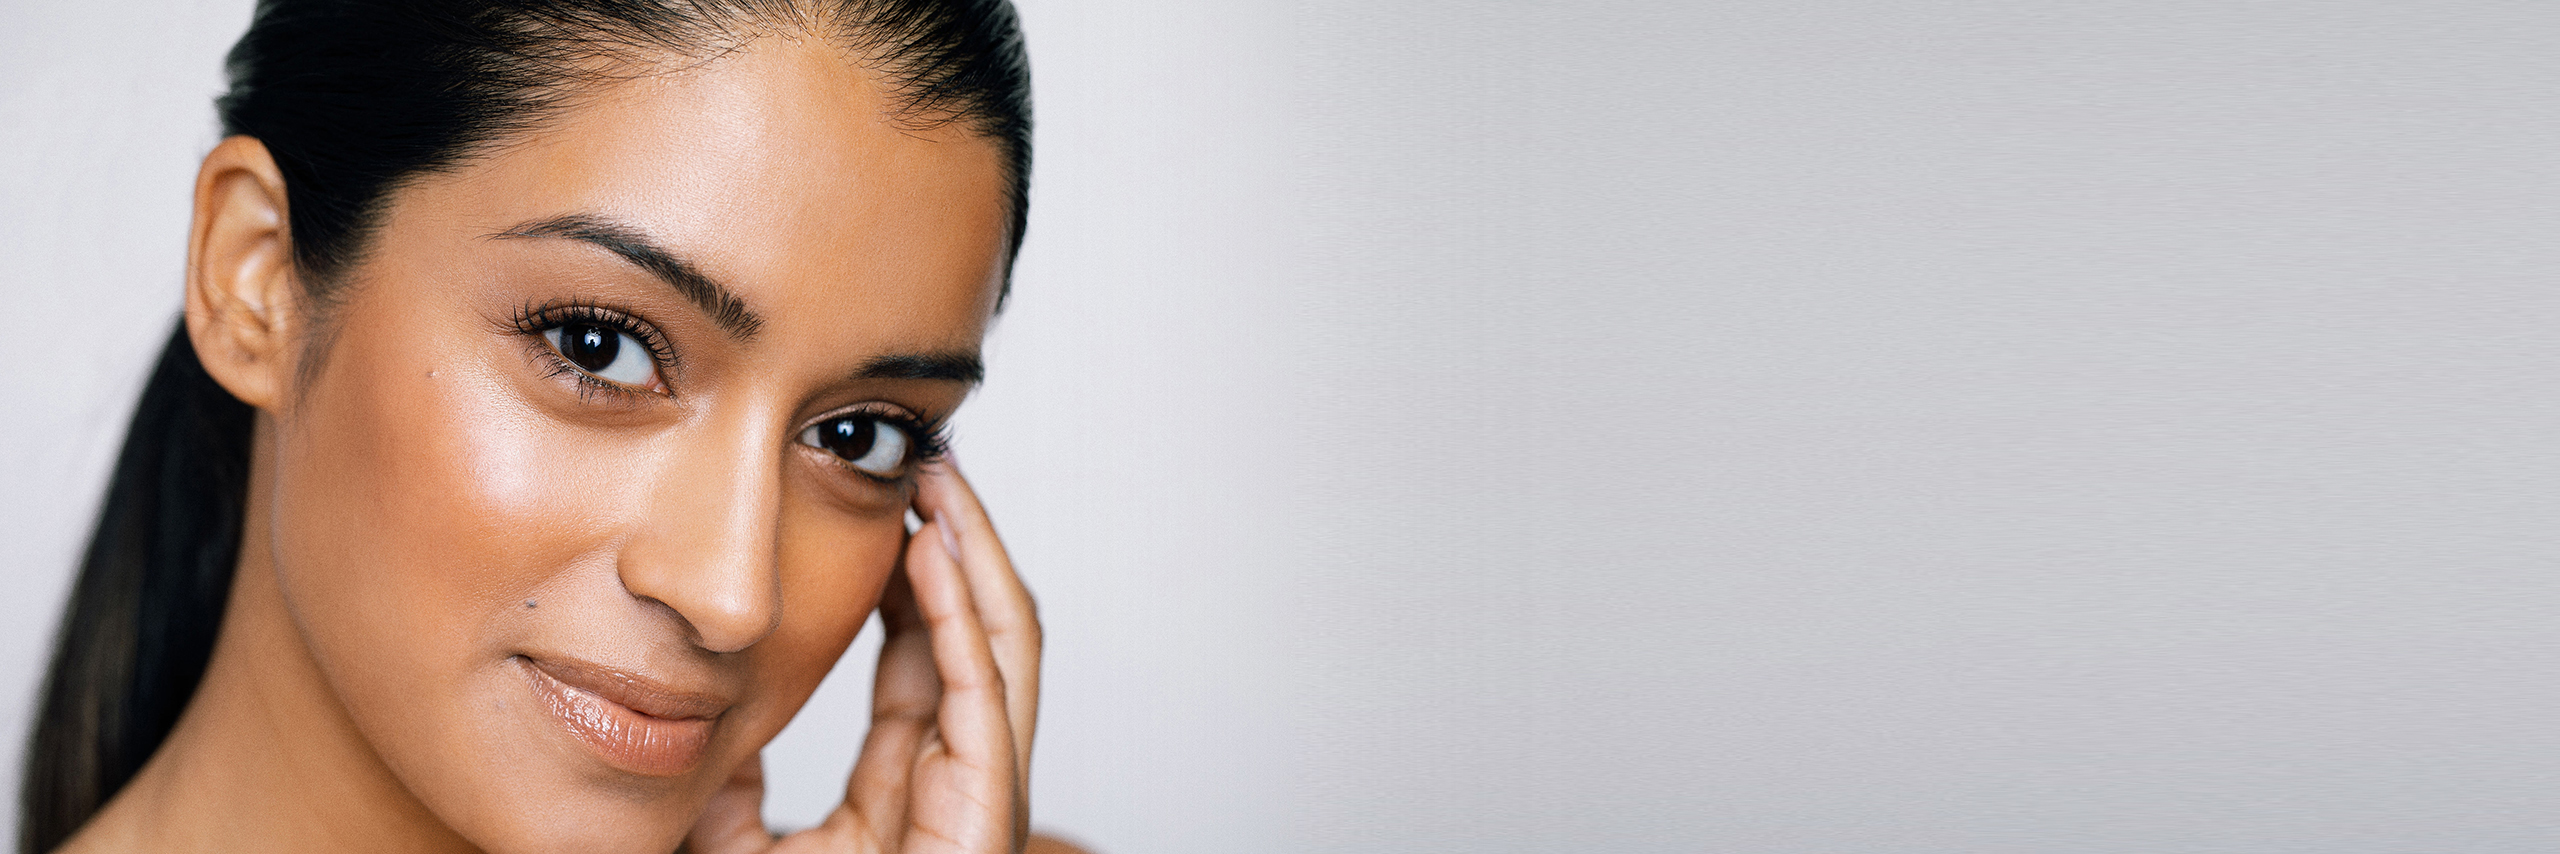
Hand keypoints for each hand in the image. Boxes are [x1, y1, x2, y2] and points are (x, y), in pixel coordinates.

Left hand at [688, 456, 1040, 853]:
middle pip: (981, 632)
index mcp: (909, 790)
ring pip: (1002, 645)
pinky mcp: (983, 809)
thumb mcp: (736, 846)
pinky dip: (960, 614)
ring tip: (941, 482)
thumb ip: (729, 792)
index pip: (926, 656)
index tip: (884, 507)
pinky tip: (931, 551)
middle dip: (961, 542)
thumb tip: (701, 729)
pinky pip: (982, 691)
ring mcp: (980, 795)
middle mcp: (959, 783)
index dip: (912, 576)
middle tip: (929, 465)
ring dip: (974, 554)